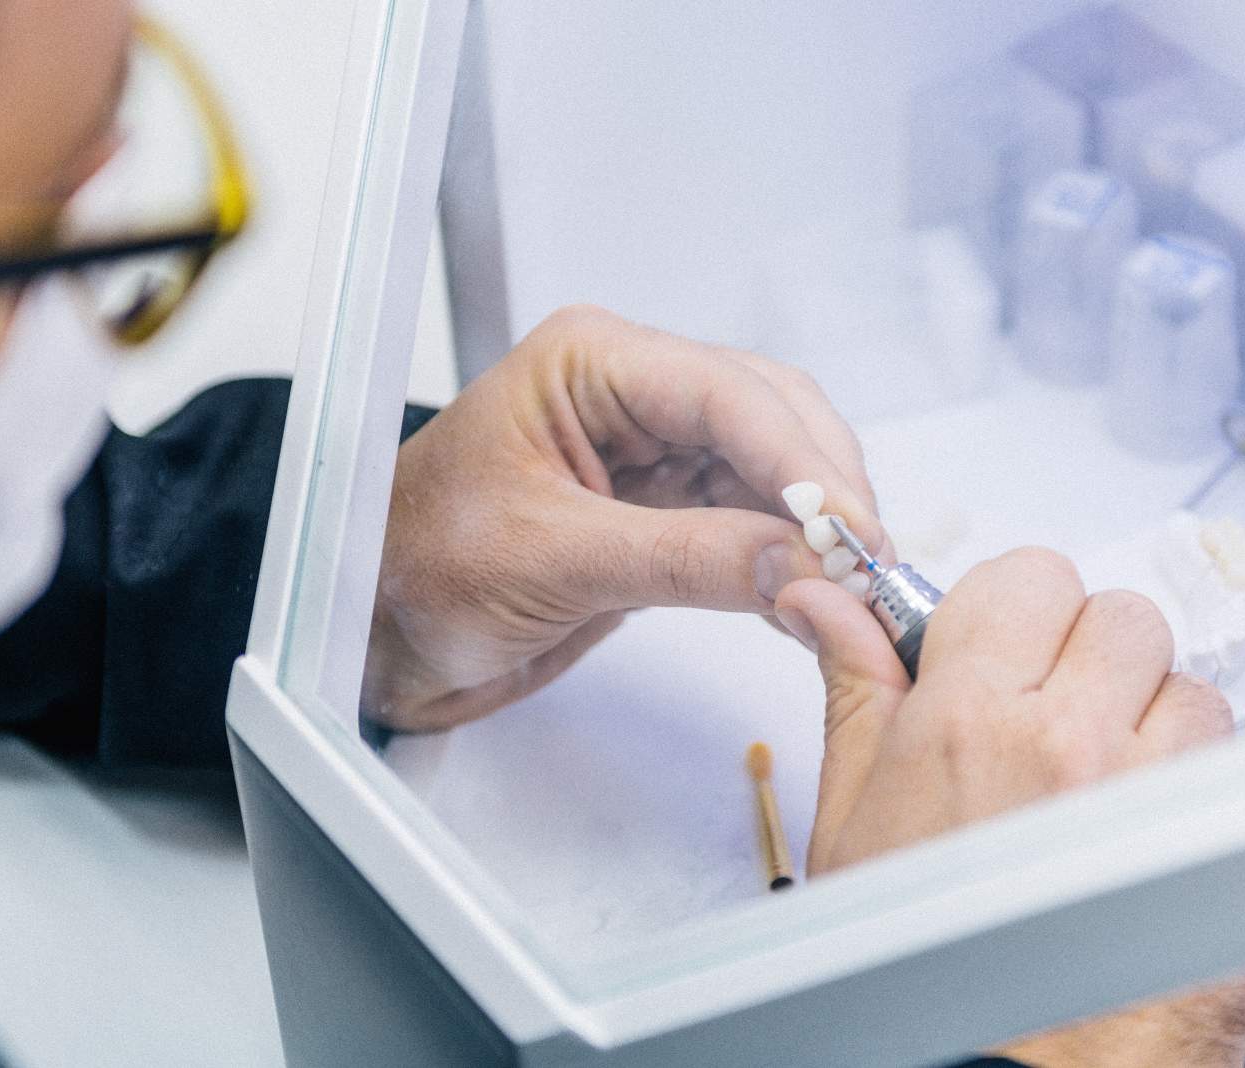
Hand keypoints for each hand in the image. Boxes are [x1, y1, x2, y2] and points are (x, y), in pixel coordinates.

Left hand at [364, 305, 886, 731]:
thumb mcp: (552, 561)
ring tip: (857, 588)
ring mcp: (651, 452)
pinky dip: (788, 560)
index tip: (856, 530)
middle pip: (771, 419)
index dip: (804, 462)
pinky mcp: (661, 512)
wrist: (372, 637)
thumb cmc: (416, 569)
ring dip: (817, 526)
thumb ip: (686, 560)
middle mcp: (631, 392)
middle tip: (872, 566)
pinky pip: (748, 524)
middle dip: (825, 489)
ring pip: (772, 471)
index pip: (729, 393)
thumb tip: (807, 563)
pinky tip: (814, 595)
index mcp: (591, 362)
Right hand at [774, 547, 1244, 1066]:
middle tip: (1044, 713)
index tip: (998, 647)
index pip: (1029, 575)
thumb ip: (856, 686)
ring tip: (1094, 778)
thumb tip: (826, 602)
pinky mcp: (1212, 836)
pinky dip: (1188, 771)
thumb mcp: (853, 816)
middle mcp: (1070, 741)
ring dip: (1146, 712)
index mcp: (966, 722)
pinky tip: (1131, 820)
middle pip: (1118, 614)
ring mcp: (1154, 788)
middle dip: (1082, 652)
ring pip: (1184, 681)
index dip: (1014, 608)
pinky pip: (1226, 756)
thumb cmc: (919, 965)